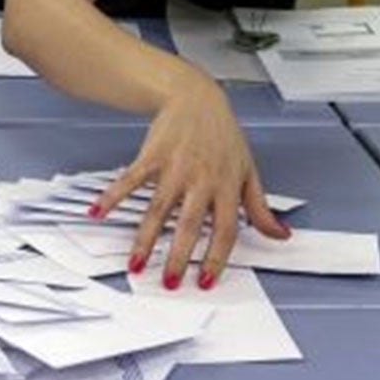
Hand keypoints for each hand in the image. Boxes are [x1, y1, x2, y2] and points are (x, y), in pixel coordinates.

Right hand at [94, 70, 289, 290]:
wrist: (195, 97)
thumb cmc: (222, 135)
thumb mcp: (248, 170)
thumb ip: (261, 207)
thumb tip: (280, 234)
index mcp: (227, 186)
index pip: (225, 229)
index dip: (216, 257)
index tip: (206, 281)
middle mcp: (200, 179)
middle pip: (189, 224)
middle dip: (178, 256)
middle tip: (169, 282)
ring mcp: (174, 168)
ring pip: (158, 209)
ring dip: (145, 238)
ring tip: (136, 263)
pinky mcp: (151, 156)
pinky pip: (130, 180)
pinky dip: (112, 196)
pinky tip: (99, 212)